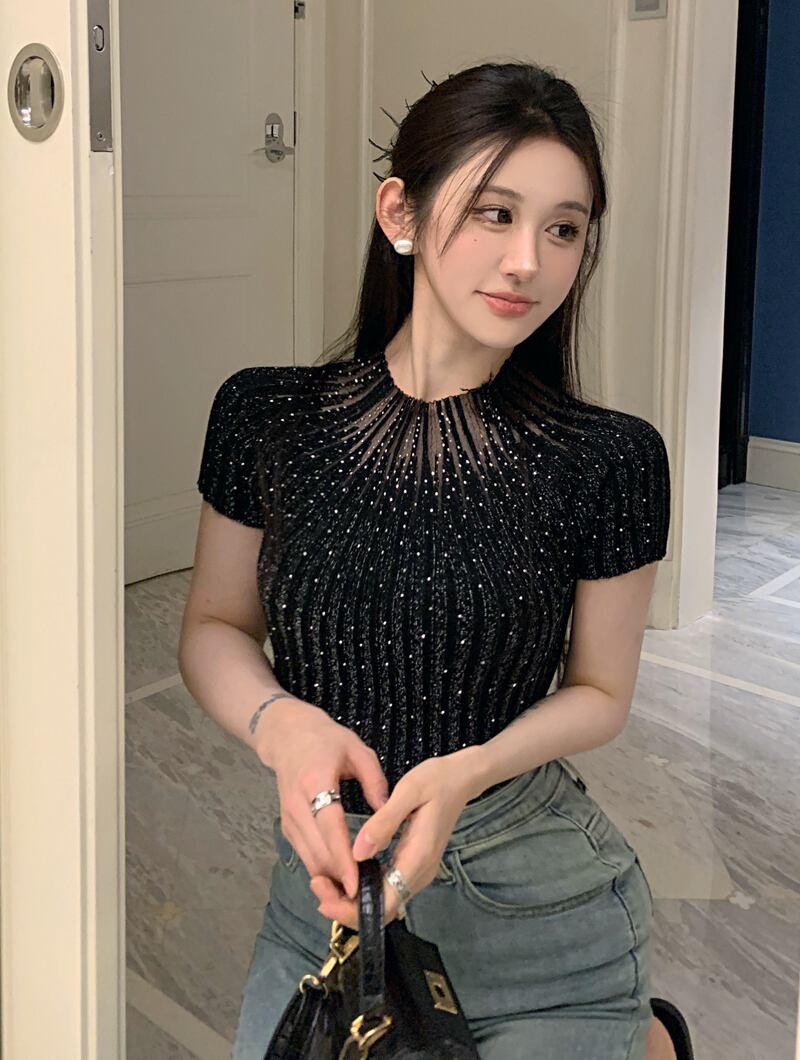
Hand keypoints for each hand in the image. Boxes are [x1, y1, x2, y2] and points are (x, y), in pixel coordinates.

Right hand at [259, 697, 390, 902]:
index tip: (357, 881)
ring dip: (332, 878)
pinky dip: (323, 869)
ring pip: (309, 859)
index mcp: (315, 781)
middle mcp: (296, 804)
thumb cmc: (325, 740)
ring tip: (358, 892)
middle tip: (366, 894)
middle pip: (317, 851)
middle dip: (340, 877)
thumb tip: (388, 812)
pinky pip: (305, 855)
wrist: (287, 735)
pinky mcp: (288, 826)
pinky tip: (343, 876)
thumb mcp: (357, 750)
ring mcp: (288, 818)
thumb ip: (375, 781)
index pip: (329, 827)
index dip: (343, 857)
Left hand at [309, 750, 479, 929]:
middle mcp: (420, 871)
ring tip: (323, 882)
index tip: (325, 899)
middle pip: (383, 909)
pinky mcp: (412, 864)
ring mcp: (417, 870)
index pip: (386, 902)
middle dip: (347, 908)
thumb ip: (384, 823)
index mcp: (418, 856)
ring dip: (352, 900)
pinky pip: (386, 887)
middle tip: (317, 888)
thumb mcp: (408, 792)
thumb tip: (358, 853)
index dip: (354, 909)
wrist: (460, 778)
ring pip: (384, 901)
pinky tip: (343, 873)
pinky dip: (363, 888)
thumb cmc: (436, 780)